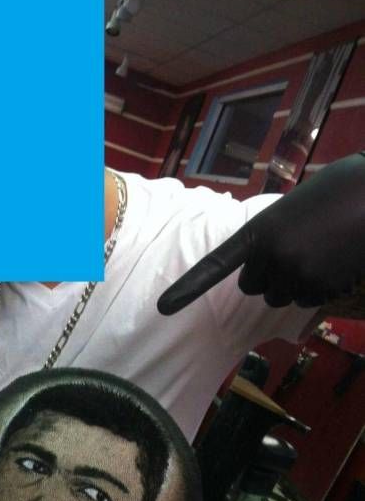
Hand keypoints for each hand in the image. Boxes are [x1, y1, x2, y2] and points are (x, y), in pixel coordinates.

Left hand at [157, 151, 364, 313]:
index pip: (215, 266)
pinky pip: (307, 301)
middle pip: (253, 288)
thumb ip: (271, 234)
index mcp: (256, 232)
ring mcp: (294, 275)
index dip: (188, 289)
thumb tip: (265, 261)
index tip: (163, 307)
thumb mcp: (291, 209)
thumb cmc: (336, 192)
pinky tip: (336, 263)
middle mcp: (269, 257)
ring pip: (281, 297)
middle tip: (297, 249)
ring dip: (295, 283)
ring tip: (321, 251)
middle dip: (269, 276)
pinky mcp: (318, 288)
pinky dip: (319, 288)